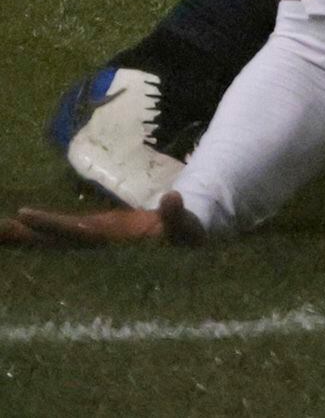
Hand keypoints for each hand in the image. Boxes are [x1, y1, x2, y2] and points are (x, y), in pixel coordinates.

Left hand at [1, 191, 204, 247]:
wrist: (182, 247)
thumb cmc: (184, 239)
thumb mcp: (185, 230)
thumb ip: (177, 217)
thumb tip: (173, 197)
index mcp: (111, 241)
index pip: (75, 232)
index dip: (50, 224)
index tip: (24, 215)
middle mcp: (93, 244)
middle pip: (49, 242)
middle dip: (21, 237)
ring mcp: (89, 240)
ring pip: (48, 241)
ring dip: (22, 236)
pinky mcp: (90, 235)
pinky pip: (56, 234)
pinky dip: (36, 230)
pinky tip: (18, 226)